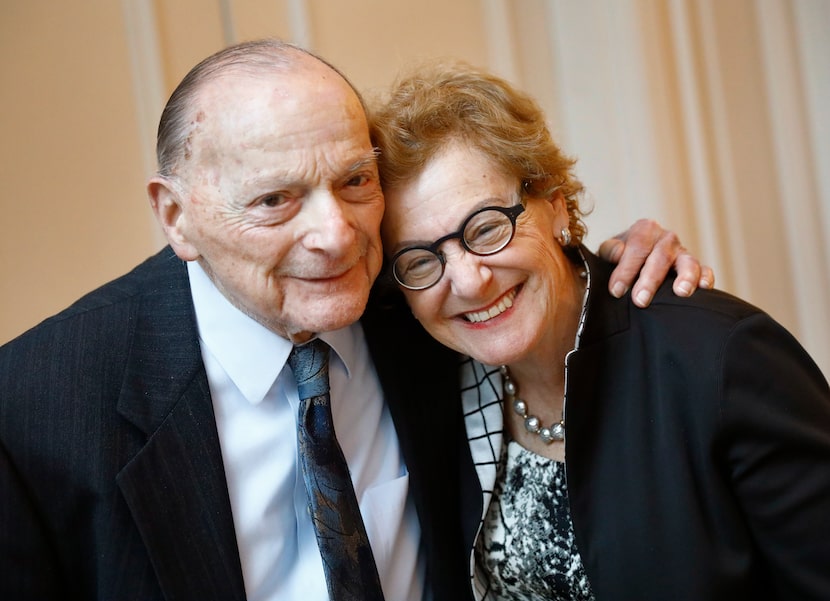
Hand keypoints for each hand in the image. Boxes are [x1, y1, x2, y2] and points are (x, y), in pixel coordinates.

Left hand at [598, 219, 713, 307]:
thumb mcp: (609, 250)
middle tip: (640, 300)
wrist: (635, 258)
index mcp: (644, 230)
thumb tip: (618, 254)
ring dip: (685, 276)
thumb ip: (611, 250)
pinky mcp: (695, 267)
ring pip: (687, 262)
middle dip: (650, 280)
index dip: (626, 269)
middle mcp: (666, 238)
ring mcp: (682, 252)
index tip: (617, 291)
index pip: (637, 247)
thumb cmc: (619, 257)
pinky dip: (706, 277)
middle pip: (660, 257)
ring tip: (681, 292)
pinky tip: (704, 288)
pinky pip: (705, 270)